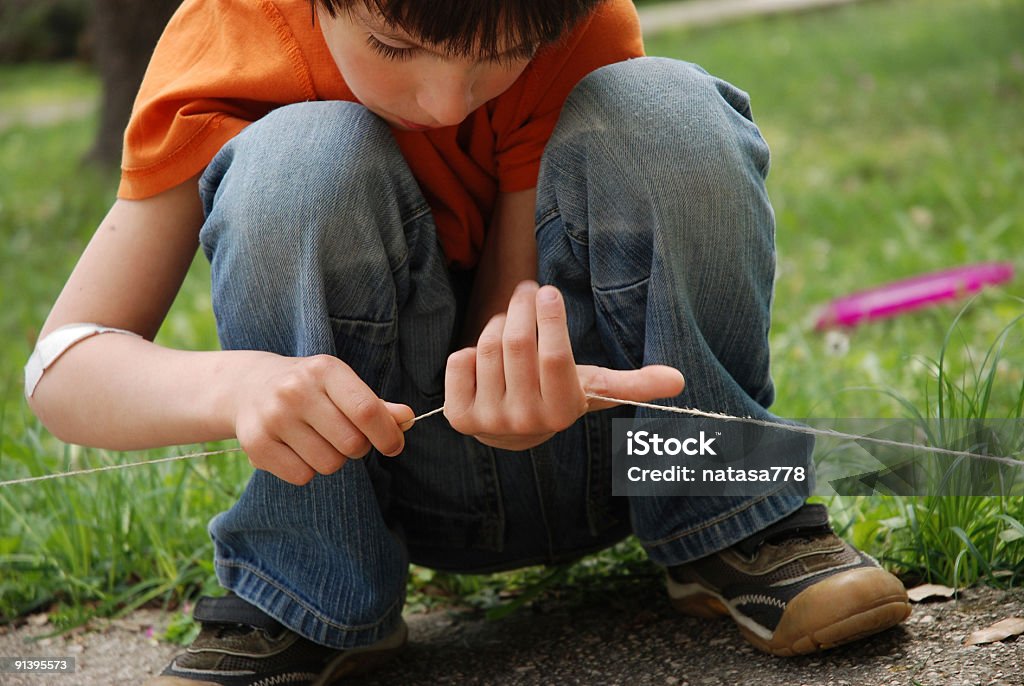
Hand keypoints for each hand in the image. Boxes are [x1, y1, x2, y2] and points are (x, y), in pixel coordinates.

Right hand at [231, 353, 413, 484]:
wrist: (249, 386)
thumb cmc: (309, 388)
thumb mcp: (341, 385)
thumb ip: (376, 405)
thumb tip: (407, 419)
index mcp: (324, 370)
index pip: (367, 411)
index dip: (388, 435)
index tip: (393, 445)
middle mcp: (296, 391)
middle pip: (352, 444)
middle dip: (358, 448)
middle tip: (345, 437)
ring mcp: (273, 418)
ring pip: (329, 465)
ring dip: (332, 460)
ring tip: (317, 440)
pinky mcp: (256, 445)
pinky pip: (302, 476)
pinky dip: (306, 470)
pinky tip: (295, 449)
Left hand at [444, 281, 684, 450]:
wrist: (511, 430)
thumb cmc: (558, 392)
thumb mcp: (593, 387)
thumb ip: (633, 382)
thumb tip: (679, 380)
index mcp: (563, 413)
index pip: (554, 358)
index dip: (551, 320)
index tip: (550, 292)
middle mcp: (526, 422)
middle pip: (517, 344)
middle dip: (521, 307)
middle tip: (528, 290)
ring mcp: (489, 422)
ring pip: (488, 347)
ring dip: (498, 323)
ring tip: (510, 320)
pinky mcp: (459, 416)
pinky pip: (460, 361)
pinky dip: (471, 348)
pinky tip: (486, 356)